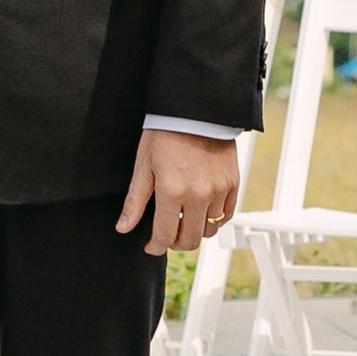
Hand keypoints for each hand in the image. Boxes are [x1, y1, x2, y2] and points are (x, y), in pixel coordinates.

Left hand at [118, 129, 244, 260]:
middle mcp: (199, 195)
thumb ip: (135, 201)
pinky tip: (202, 212)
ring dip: (196, 231)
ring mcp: (219, 191)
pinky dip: (214, 220)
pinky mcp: (233, 184)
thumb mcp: (144, 166)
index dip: (156, 246)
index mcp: (172, 192)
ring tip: (185, 221)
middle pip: (191, 240)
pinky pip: (226, 215)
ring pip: (210, 230)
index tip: (151, 246)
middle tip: (167, 236)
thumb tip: (123, 227)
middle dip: (176, 243)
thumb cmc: (166, 133)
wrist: (195, 110)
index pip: (165, 236)